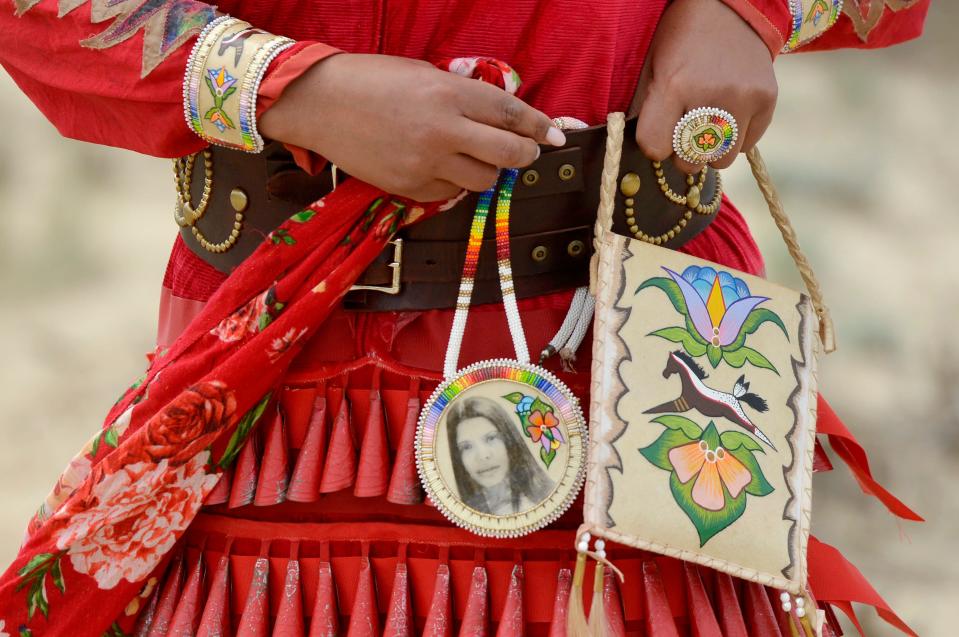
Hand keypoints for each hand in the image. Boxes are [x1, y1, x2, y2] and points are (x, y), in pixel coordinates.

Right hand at [259, 53, 565, 201]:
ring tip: (474, 157)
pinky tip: (440, 166)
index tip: (555, 135)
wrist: (319, 103)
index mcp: (449, 93)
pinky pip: (450, 193)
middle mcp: (444, 131)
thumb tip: (499, 120)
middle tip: (527, 153)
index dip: (538, 127)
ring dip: (488, 171)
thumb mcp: (424, 74)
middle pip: (508, 155)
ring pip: (483, 182)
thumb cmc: (372, 79)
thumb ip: (463, 97)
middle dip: (525, 156)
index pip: (510, 114)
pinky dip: (454, 182)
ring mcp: (426, 164)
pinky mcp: (409, 188)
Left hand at [630, 0, 777, 172]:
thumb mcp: (653, 68)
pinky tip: (729, 112)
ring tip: (708, 124)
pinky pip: (747, 145)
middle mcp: (711, 95)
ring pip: (722, 159)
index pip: (656, 148)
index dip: (655, 144)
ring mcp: (744, 98)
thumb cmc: (681, 40)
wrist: (731, 7)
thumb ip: (645, 111)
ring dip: (711, 150)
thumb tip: (642, 151)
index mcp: (673, 85)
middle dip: (683, 153)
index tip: (659, 133)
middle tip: (684, 132)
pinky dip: (735, 138)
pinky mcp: (768, 100)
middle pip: (690, 161)